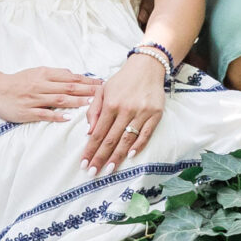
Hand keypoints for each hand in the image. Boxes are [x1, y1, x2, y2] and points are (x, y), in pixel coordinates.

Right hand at [0, 65, 99, 123]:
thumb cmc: (18, 81)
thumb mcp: (36, 72)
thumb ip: (54, 74)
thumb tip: (73, 75)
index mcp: (44, 74)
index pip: (70, 77)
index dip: (86, 80)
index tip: (101, 83)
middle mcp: (40, 85)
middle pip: (68, 88)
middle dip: (87, 90)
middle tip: (103, 93)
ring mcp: (34, 99)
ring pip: (58, 100)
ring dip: (75, 102)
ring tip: (90, 104)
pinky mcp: (27, 112)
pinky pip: (43, 114)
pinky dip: (56, 116)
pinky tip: (67, 118)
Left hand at [83, 52, 167, 171]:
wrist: (146, 66)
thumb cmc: (122, 80)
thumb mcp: (103, 90)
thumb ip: (94, 110)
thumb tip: (89, 132)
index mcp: (110, 104)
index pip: (97, 133)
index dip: (90, 150)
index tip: (84, 163)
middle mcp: (125, 110)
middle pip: (111, 139)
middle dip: (101, 158)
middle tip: (93, 173)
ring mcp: (141, 112)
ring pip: (127, 139)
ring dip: (118, 156)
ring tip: (109, 169)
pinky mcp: (155, 114)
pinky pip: (146, 134)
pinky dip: (138, 145)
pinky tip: (131, 156)